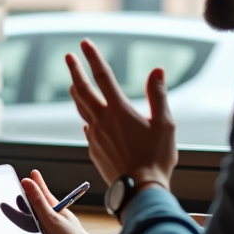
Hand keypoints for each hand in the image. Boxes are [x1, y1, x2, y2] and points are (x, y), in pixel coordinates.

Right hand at [21, 170, 110, 233]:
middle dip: (27, 200)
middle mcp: (50, 219)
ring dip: (25, 221)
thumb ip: (38, 201)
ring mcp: (48, 233)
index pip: (41, 192)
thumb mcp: (52, 217)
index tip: (33, 173)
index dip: (36, 183)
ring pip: (32, 224)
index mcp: (53, 209)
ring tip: (17, 209)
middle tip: (20, 189)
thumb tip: (28, 182)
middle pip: (35, 207)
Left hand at [67, 39, 176, 188]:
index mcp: (119, 110)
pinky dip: (86, 117)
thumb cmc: (156, 158)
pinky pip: (88, 128)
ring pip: (81, 108)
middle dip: (75, 71)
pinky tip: (88, 119)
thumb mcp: (164, 124)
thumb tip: (157, 70)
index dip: (93, 57)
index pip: (103, 76)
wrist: (139, 190)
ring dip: (77, 93)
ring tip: (73, 83)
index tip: (84, 43)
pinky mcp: (94, 150)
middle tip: (68, 57)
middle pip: (83, 90)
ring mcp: (94, 136)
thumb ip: (158, 95)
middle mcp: (102, 120)